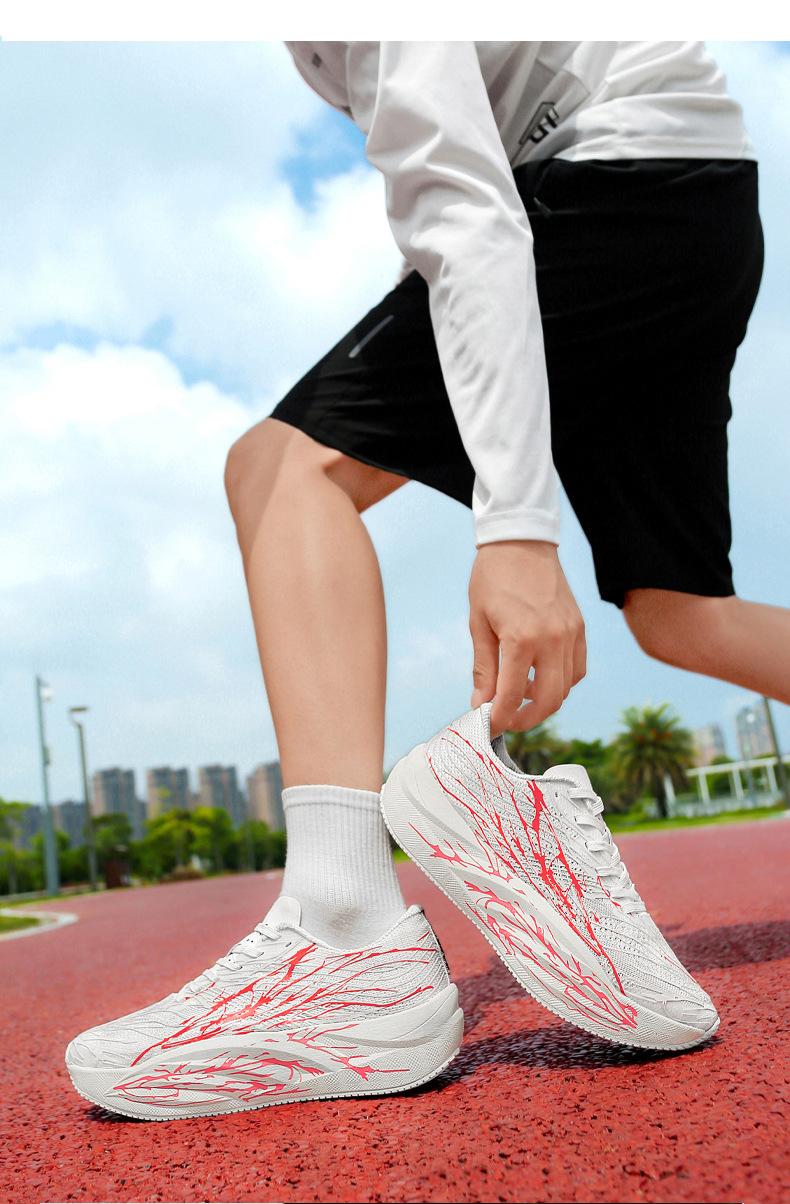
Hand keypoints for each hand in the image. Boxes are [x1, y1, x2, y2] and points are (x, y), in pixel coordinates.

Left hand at [468, 541, 585, 736]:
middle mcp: (552, 639)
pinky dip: (562, 683)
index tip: (490, 727)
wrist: (520, 542)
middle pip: (548, 700)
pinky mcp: (580, 628)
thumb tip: (480, 704)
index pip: (512, 695)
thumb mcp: (478, 624)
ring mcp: (571, 634)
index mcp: (521, 638)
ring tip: (521, 700)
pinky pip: (578, 670)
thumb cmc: (492, 580)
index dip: (500, 718)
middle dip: (526, 719)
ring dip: (545, 702)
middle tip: (507, 721)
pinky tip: (542, 679)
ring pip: (566, 688)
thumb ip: (484, 668)